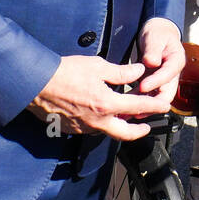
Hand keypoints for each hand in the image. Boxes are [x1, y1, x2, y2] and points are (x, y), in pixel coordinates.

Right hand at [28, 54, 169, 140]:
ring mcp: (83, 127)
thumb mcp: (98, 66)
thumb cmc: (65, 72)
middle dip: (139, 131)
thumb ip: (121, 72)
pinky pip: (91, 128)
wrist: (35, 84)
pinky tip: (99, 112)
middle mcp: (97, 121)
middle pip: (125, 133)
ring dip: (118, 124)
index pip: (138, 107)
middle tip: (146, 126)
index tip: (164, 105)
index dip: (154, 106)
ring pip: (107, 131)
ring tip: (124, 116)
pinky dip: (100, 122)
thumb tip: (138, 72)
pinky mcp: (71, 129)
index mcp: (106, 104)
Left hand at [136, 17, 184, 105]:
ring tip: (128, 113)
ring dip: (143, 106)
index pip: (168, 74)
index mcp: (176, 61)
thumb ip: (153, 50)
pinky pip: (146, 95)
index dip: (156, 82)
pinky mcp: (153, 82)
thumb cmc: (158, 33)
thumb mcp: (155, 37)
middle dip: (152, 103)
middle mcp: (171, 73)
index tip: (142, 86)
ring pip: (155, 98)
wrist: (157, 33)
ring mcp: (162, 80)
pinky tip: (125, 107)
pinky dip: (137, 101)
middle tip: (138, 109)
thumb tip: (152, 62)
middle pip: (166, 93)